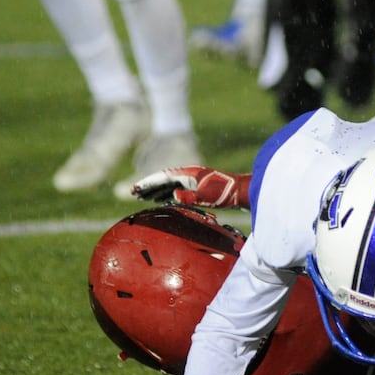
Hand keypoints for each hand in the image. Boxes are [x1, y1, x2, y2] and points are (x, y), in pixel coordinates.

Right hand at [131, 166, 250, 208]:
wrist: (241, 191)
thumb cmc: (225, 193)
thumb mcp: (206, 196)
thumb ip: (190, 196)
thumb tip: (174, 195)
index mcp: (188, 174)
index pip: (162, 177)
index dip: (147, 183)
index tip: (134, 189)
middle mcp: (189, 175)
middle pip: (163, 180)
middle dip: (148, 187)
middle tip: (134, 194)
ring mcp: (194, 180)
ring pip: (169, 184)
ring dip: (156, 191)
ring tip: (143, 198)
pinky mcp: (198, 187)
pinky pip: (176, 189)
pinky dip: (166, 194)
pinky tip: (162, 200)